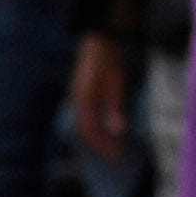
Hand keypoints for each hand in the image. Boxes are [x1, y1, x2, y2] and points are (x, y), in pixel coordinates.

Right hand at [69, 34, 130, 159]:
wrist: (100, 40)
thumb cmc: (109, 61)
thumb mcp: (116, 84)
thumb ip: (115, 107)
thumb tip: (117, 130)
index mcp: (84, 100)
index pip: (91, 131)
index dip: (103, 145)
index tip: (116, 156)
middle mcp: (77, 100)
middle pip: (86, 130)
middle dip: (101, 144)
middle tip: (116, 156)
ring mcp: (78, 96)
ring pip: (85, 124)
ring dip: (98, 136)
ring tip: (111, 145)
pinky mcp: (83, 93)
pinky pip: (87, 116)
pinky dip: (96, 126)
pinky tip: (106, 129)